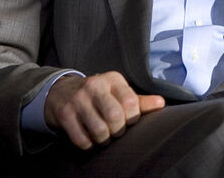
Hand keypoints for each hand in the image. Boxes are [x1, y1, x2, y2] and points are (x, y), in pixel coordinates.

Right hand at [44, 71, 164, 149]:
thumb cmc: (98, 95)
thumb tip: (161, 103)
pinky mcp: (64, 113)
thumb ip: (140, 101)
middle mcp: (95, 85)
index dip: (132, 118)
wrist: (62, 91)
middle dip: (118, 131)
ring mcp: (78, 99)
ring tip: (103, 136)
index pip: (131, 102)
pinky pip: (81, 139)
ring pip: (99, 131)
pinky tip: (89, 138)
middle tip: (115, 131)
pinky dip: (88, 145)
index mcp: (112, 79)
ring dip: (104, 140)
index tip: (127, 121)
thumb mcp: (118, 92)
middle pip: (115, 117)